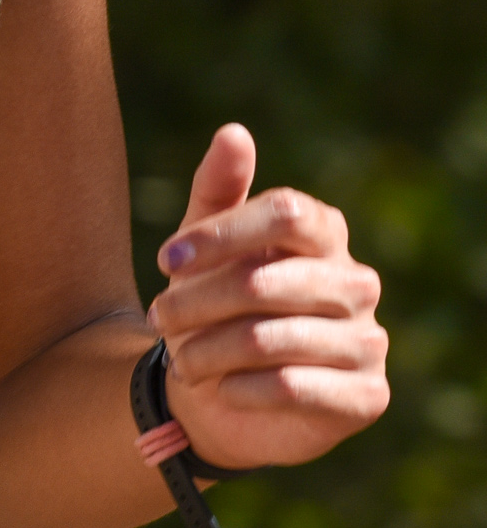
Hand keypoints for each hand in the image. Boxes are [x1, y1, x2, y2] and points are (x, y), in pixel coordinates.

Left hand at [148, 123, 388, 471]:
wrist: (220, 392)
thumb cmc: (214, 301)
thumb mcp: (202, 242)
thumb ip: (218, 188)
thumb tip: (234, 132)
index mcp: (325, 232)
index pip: (284, 213)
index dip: (219, 234)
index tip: (165, 259)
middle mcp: (357, 282)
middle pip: (264, 280)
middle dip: (196, 301)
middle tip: (158, 317)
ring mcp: (368, 340)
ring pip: (270, 338)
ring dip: (207, 350)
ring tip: (180, 359)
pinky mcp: (367, 395)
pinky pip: (294, 386)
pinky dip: (241, 388)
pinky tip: (221, 388)